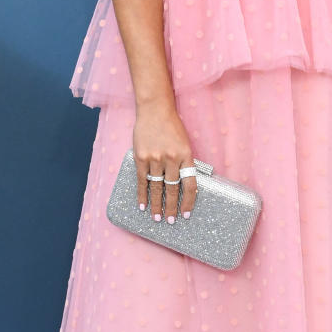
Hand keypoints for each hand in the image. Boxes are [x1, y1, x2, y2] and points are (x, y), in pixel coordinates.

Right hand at [133, 101, 198, 224]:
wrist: (155, 109)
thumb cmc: (172, 126)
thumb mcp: (184, 143)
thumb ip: (184, 163)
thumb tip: (184, 184)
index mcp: (186, 156)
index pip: (190, 185)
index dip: (188, 202)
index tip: (186, 214)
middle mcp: (171, 158)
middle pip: (173, 189)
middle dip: (171, 207)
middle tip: (170, 221)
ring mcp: (155, 158)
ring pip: (157, 188)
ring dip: (156, 205)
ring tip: (157, 217)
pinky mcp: (141, 157)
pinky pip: (142, 180)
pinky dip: (142, 195)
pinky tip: (143, 206)